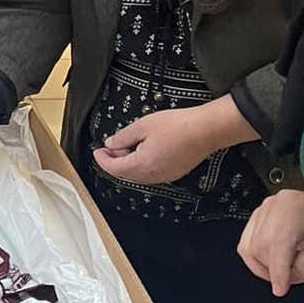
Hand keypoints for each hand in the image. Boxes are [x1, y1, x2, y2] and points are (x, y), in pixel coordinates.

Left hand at [92, 107, 220, 184]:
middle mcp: (153, 176)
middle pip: (125, 174)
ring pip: (138, 175)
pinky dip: (141, 165)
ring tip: (125, 147)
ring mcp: (165, 176)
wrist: (206, 130)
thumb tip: (110, 144)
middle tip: (109, 148)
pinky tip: (142, 151)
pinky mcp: (174, 173)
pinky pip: (150, 174)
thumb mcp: (143, 125)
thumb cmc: (178, 126)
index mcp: (142, 165)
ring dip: (127, 164)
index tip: (97, 151)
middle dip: (114, 162)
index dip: (102, 160)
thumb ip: (123, 137)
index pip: (114, 168)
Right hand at [238, 189, 303, 296]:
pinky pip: (247, 244)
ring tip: (289, 268)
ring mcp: (266, 208)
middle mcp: (278, 203)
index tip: (281, 288)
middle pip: (261, 245)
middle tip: (297, 276)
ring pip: (249, 247)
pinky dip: (258, 260)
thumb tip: (288, 276)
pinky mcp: (259, 217)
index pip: (279, 239)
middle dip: (275, 269)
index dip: (279, 268)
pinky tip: (277, 263)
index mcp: (300, 205)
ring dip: (266, 267)